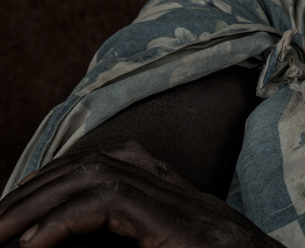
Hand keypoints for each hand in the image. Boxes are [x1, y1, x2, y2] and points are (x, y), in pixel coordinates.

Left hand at [0, 142, 281, 247]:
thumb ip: (136, 244)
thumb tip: (58, 245)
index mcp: (184, 207)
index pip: (115, 166)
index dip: (60, 181)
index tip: (17, 215)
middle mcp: (186, 198)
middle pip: (101, 163)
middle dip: (39, 187)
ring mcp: (189, 210)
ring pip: (101, 175)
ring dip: (41, 200)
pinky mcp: (183, 230)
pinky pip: (114, 204)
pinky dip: (65, 220)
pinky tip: (32, 246)